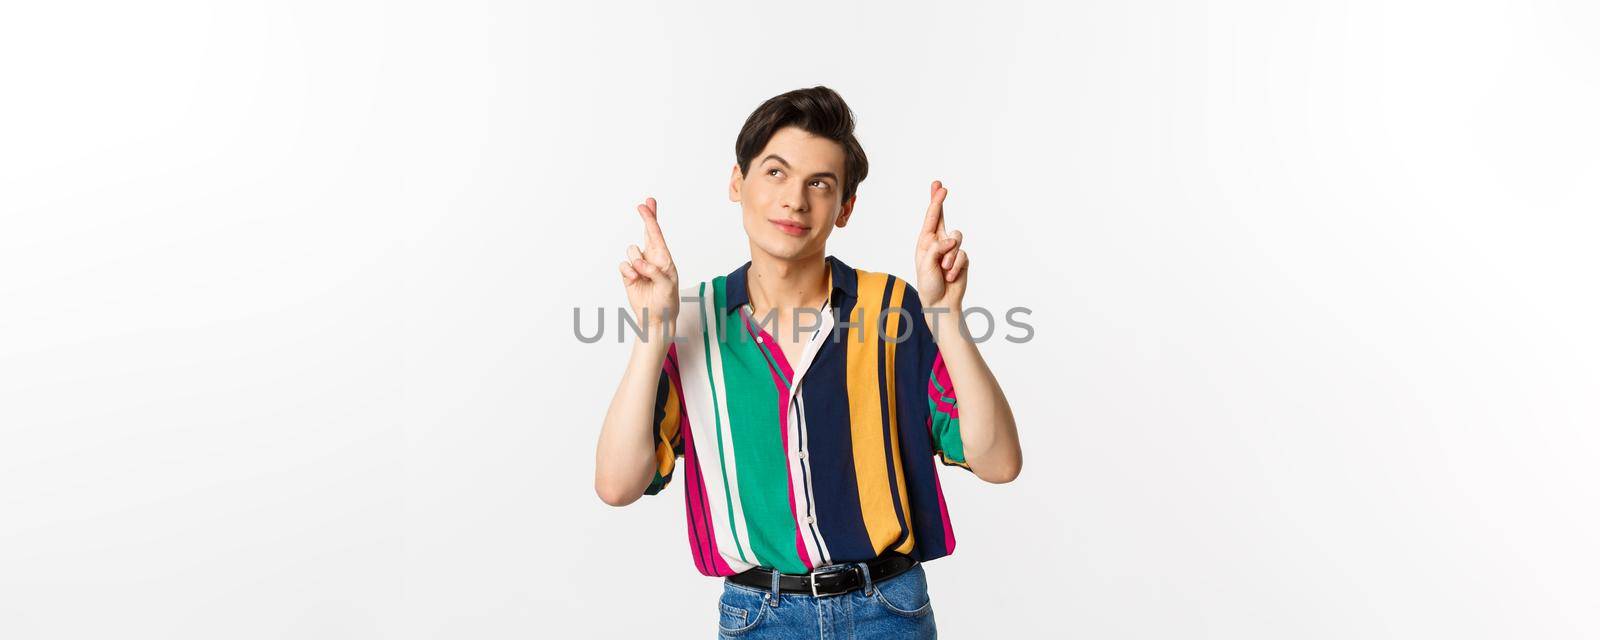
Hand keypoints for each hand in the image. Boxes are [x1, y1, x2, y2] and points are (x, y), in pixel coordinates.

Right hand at [618, 196, 679, 336]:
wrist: (655, 317)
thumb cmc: (667, 301)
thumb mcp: (667, 286)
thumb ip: (655, 271)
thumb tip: (639, 262)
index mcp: (664, 258)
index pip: (657, 235)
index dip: (651, 218)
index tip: (648, 204)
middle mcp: (652, 258)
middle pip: (646, 232)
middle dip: (646, 218)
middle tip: (643, 205)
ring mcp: (639, 265)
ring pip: (631, 250)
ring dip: (636, 261)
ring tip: (643, 275)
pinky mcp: (628, 274)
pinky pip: (623, 265)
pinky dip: (628, 271)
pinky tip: (634, 279)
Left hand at [914, 179, 967, 311]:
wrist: (941, 302)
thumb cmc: (928, 284)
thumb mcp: (926, 265)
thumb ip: (936, 249)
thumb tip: (951, 240)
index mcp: (926, 242)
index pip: (931, 219)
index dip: (935, 202)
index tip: (938, 186)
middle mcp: (938, 243)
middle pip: (943, 218)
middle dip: (940, 202)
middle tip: (941, 187)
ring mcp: (951, 250)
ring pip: (957, 238)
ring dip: (950, 255)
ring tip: (944, 269)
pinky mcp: (962, 259)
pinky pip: (963, 255)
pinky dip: (956, 266)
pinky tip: (951, 276)